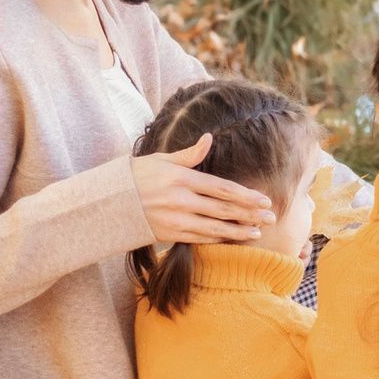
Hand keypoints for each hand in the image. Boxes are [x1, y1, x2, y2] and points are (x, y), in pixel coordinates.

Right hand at [131, 134, 273, 245]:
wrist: (106, 203)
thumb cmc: (135, 175)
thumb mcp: (161, 159)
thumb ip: (189, 154)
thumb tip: (209, 138)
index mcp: (182, 178)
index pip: (222, 188)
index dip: (245, 195)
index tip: (264, 199)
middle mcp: (181, 200)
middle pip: (224, 209)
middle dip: (250, 214)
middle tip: (272, 218)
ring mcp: (175, 219)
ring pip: (214, 228)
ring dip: (239, 231)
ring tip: (258, 233)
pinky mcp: (168, 234)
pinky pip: (199, 238)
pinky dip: (218, 239)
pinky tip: (232, 239)